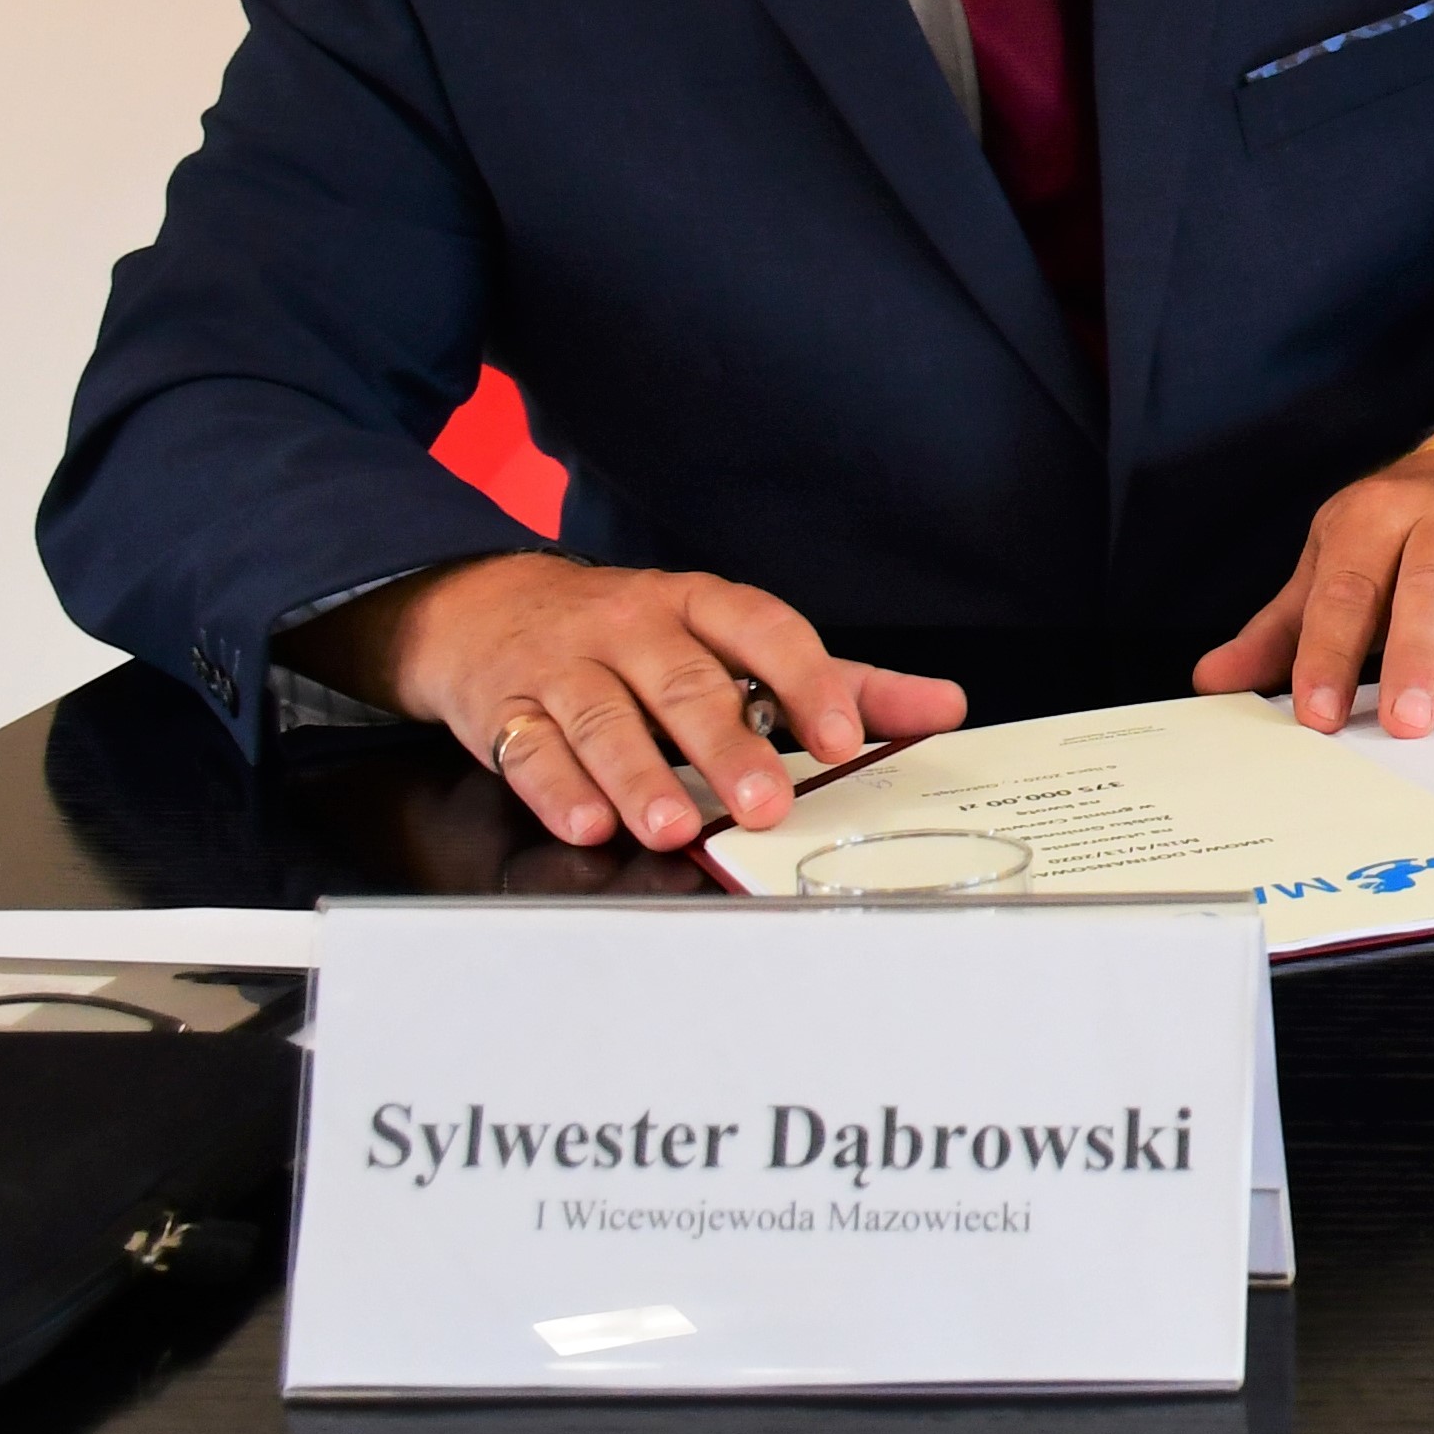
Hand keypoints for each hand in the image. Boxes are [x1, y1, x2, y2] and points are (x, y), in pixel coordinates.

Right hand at [293, 554, 969, 855]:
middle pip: (685, 684)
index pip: (765, 629)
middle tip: (764, 804)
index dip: (807, 681)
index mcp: (703, 606)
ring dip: (639, 777)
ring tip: (675, 827)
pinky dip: (556, 789)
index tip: (841, 740)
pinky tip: (586, 823)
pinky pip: (530, 748)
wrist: (490, 605)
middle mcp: (634, 627)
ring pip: (604, 718)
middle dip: (725, 747)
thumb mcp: (735, 643)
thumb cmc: (638, 636)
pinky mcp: (504, 709)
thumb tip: (943, 706)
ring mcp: (565, 665)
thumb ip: (838, 680)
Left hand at [1191, 427, 1433, 734]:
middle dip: (1420, 654)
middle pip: (1432, 582)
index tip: (1320, 715)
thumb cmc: (1393, 537)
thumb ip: (1281, 630)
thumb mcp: (1330, 565)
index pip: (1349, 588)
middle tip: (1409, 721)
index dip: (1331, 653)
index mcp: (1375, 515)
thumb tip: (1214, 680)